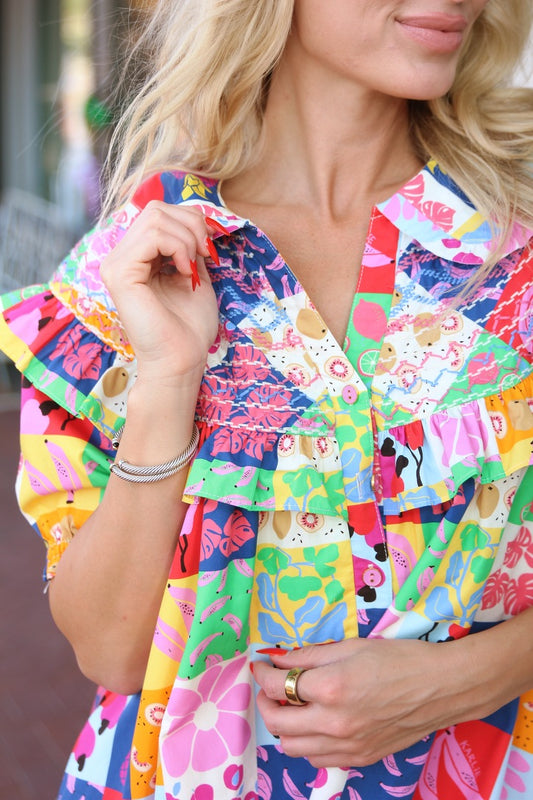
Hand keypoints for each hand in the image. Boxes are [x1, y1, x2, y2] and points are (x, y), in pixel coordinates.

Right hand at [100, 201, 219, 382]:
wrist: (181, 360)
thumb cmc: (189, 327)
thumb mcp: (194, 275)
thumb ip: (189, 246)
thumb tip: (197, 219)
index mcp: (136, 257)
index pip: (159, 213)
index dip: (190, 221)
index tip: (209, 251)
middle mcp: (121, 257)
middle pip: (156, 208)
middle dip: (191, 224)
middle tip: (206, 255)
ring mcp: (116, 264)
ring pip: (155, 217)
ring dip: (187, 238)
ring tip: (193, 268)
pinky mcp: (119, 273)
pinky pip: (153, 236)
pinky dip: (178, 247)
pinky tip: (185, 272)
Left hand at [252, 638, 474, 767]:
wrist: (442, 688)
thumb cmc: (400, 659)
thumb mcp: (352, 646)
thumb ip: (310, 655)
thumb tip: (279, 659)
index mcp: (331, 688)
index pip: (277, 687)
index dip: (262, 675)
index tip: (260, 666)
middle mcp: (334, 723)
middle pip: (277, 724)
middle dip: (266, 703)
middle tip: (271, 687)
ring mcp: (348, 746)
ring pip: (293, 748)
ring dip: (284, 727)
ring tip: (293, 706)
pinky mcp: (360, 758)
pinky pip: (319, 759)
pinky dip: (308, 743)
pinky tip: (317, 723)